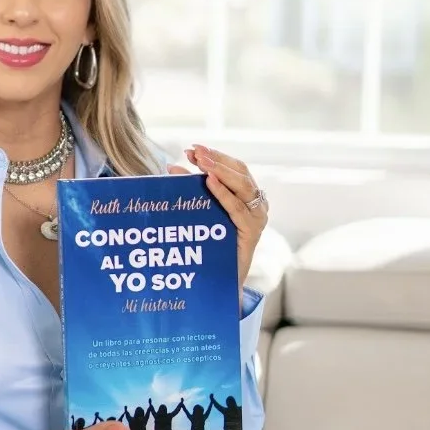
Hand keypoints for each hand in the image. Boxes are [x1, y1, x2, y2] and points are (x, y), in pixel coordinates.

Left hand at [175, 146, 268, 293]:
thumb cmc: (210, 246)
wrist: (221, 280)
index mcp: (248, 197)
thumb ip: (193, 191)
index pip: (235, 168)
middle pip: (240, 172)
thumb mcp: (202, 212)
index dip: (216, 156)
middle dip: (216, 159)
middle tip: (194, 151)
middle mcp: (257, 205)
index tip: (193, 148)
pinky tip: (209, 181)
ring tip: (201, 162)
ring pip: (242, 186)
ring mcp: (258, 218)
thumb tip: (171, 167)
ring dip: (219, 171)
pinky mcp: (252, 232)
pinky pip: (237, 209)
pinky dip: (223, 192)